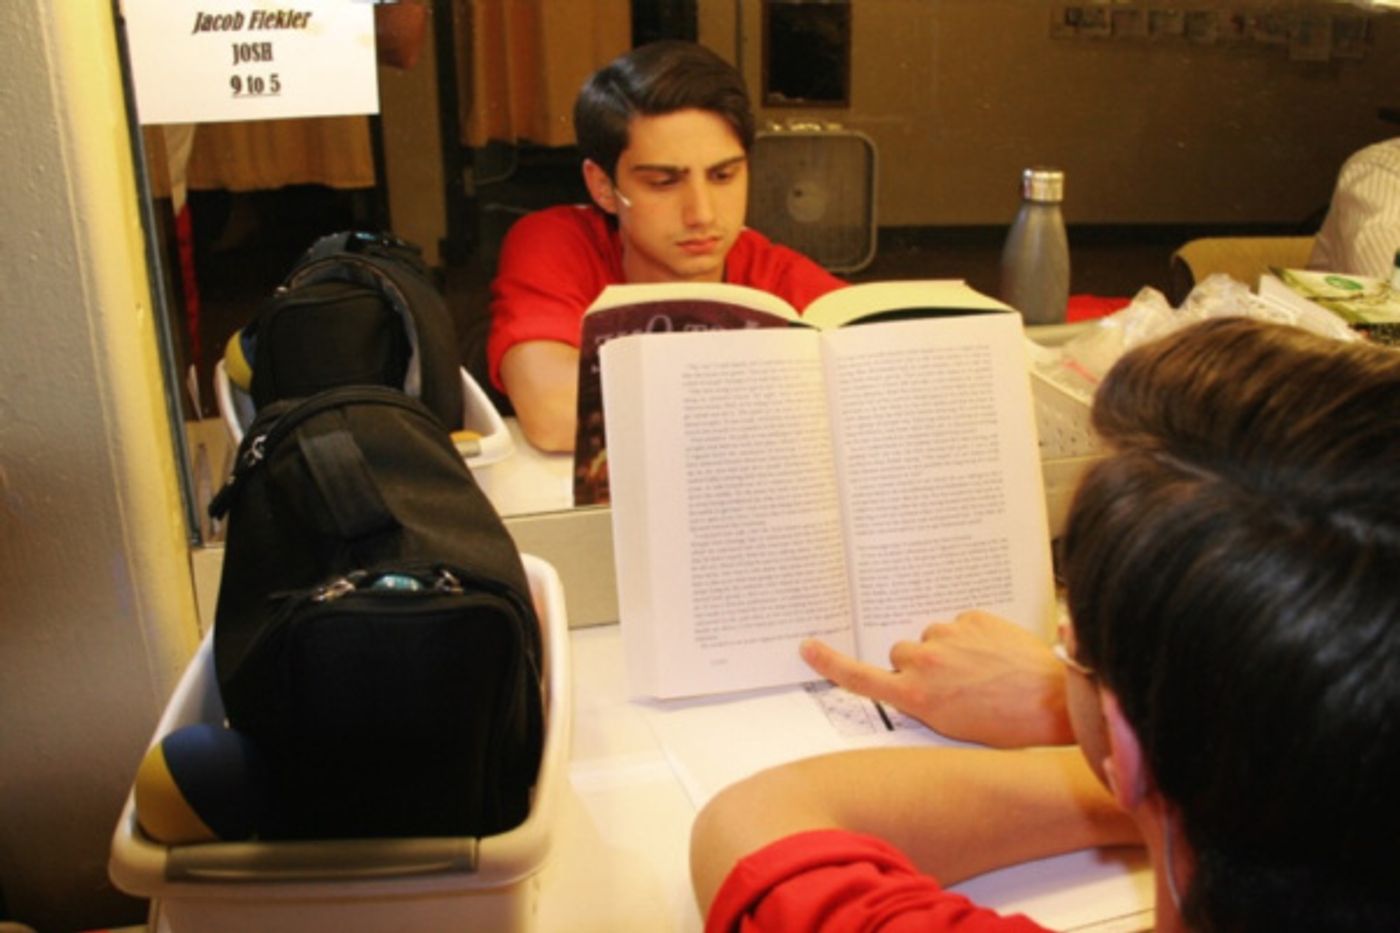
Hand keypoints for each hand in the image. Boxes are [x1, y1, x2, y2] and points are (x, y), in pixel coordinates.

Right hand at [799, 610, 1072, 747]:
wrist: (1055, 701)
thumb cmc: (1009, 727)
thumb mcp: (953, 728)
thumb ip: (924, 702)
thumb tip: (918, 682)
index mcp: (916, 697)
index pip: (860, 678)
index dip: (830, 662)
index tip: (808, 647)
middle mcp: (924, 663)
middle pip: (901, 654)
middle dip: (918, 664)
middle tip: (951, 683)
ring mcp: (947, 636)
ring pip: (932, 638)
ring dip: (947, 649)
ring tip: (982, 672)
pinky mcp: (972, 618)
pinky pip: (961, 624)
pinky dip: (973, 637)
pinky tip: (996, 656)